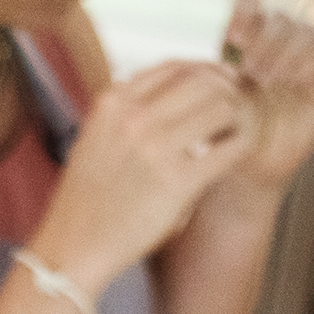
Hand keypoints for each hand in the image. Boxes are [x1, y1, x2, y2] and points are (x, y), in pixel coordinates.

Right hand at [24, 57, 251, 292]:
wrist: (73, 246)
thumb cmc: (86, 199)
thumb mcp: (94, 138)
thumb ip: (126, 110)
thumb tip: (173, 89)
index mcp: (112, 103)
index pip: (175, 66)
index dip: (205, 70)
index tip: (219, 82)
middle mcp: (133, 118)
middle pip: (205, 81)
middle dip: (226, 91)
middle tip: (233, 108)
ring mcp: (156, 148)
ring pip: (223, 107)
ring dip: (237, 116)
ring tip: (233, 131)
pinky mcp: (177, 181)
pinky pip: (230, 147)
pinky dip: (241, 144)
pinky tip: (234, 152)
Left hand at [220, 0, 313, 189]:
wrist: (247, 169)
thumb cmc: (222, 136)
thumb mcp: (206, 103)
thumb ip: (206, 78)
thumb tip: (206, 62)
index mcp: (245, 40)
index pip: (250, 3)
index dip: (244, 12)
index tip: (231, 40)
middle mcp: (276, 44)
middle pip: (278, 17)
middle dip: (264, 39)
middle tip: (249, 69)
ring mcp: (303, 59)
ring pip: (304, 30)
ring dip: (285, 50)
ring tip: (268, 79)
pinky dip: (311, 61)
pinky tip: (293, 79)